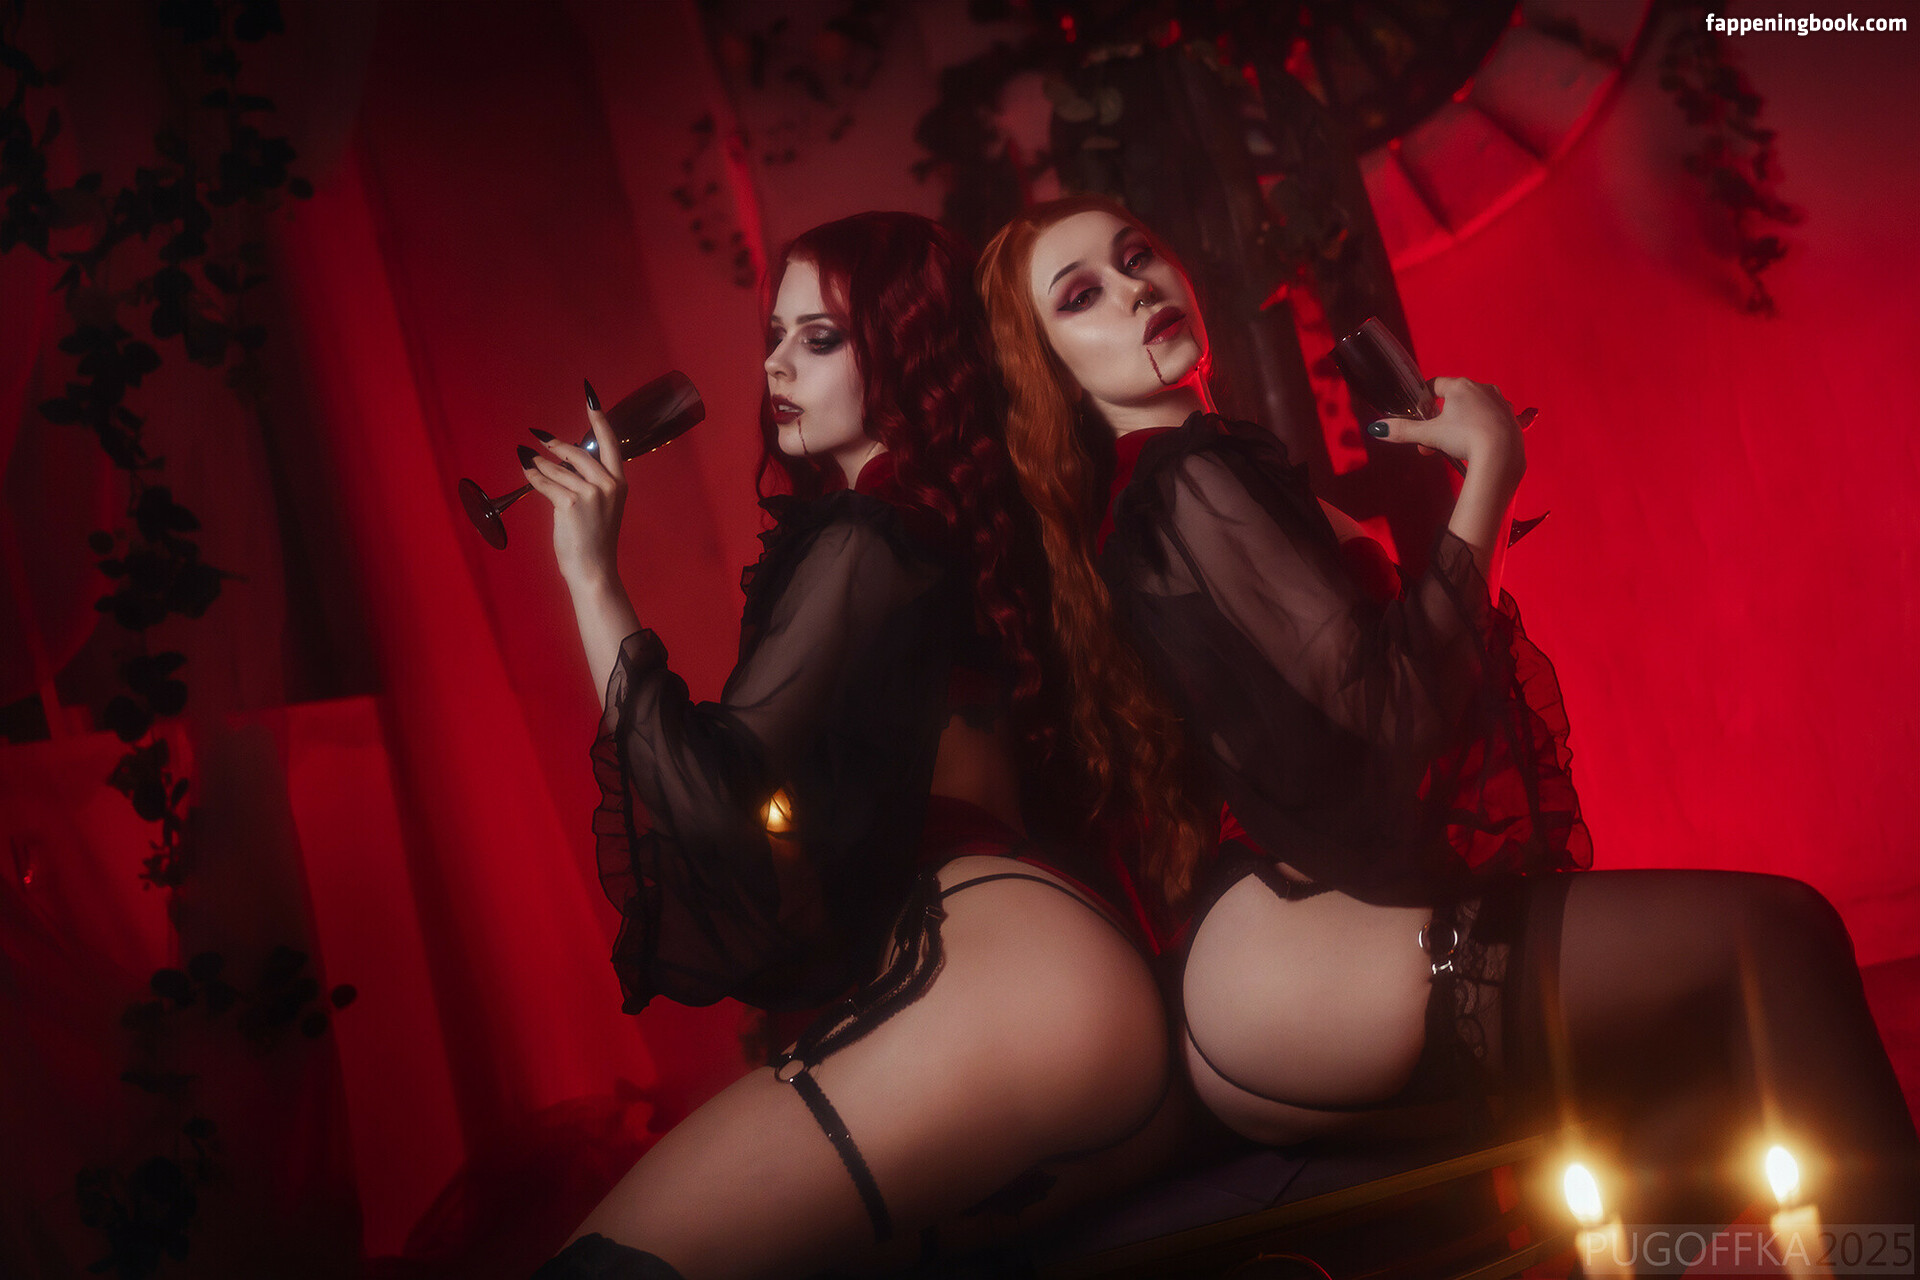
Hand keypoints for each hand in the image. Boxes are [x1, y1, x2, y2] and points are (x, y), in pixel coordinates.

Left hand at [520, 384, 626, 592]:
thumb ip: (591, 482)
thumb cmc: (595, 540)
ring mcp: (590, 494)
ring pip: (557, 469)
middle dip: (555, 444)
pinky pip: (545, 483)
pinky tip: (526, 472)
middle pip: (577, 453)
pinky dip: (533, 477)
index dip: (600, 421)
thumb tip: (563, 460)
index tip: (591, 400)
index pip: (610, 445)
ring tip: (528, 459)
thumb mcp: (602, 507)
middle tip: (540, 437)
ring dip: (539, 463)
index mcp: (619, 485)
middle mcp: (608, 486)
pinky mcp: (570, 504)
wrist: (593, 569)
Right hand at [1367, 377, 1525, 486]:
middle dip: (1440, 421)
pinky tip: (1480, 442)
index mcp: (1461, 386)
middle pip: (1455, 400)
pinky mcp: (1512, 419)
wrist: (1501, 456)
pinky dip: (1484, 429)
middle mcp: (1483, 389)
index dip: (1424, 399)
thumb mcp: (1429, 435)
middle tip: (1431, 442)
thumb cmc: (1465, 438)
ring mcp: (1500, 403)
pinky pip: (1493, 420)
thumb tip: (1377, 429)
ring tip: (1453, 447)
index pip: (1436, 384)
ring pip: (1474, 410)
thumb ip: (1403, 430)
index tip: (1419, 413)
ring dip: (1461, 424)